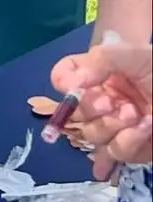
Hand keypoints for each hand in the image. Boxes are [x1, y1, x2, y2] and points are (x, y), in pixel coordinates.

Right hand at [51, 41, 152, 178]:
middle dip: (89, 109)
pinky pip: (117, 152)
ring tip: (136, 114)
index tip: (73, 86)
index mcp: (96, 75)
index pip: (62, 78)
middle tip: (111, 103)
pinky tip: (145, 127)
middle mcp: (101, 101)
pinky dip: (129, 141)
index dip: (63, 83)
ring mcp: (116, 126)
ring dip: (111, 126)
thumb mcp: (131, 54)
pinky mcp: (133, 148)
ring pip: (93, 136)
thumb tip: (69, 84)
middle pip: (73, 113)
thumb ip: (98, 61)